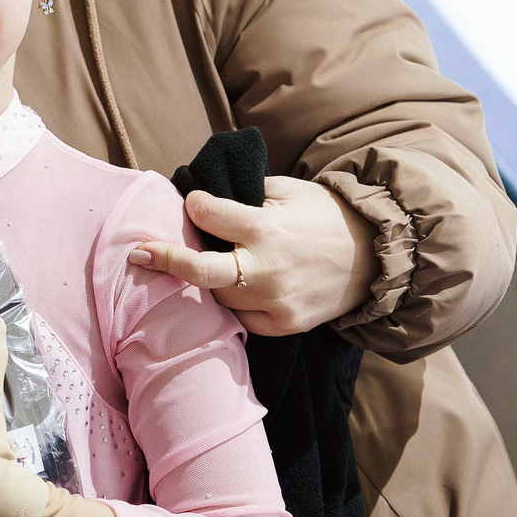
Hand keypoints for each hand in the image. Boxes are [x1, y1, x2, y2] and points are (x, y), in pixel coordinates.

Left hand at [128, 175, 376, 336]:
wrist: (377, 257)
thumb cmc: (326, 216)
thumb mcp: (289, 191)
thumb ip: (247, 194)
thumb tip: (206, 196)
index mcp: (266, 228)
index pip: (209, 215)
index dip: (196, 205)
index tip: (192, 203)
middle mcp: (267, 268)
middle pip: (200, 272)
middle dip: (165, 260)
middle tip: (139, 254)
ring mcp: (275, 301)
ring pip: (219, 297)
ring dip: (209, 281)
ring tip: (206, 266)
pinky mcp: (284, 325)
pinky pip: (243, 319)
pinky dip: (236, 304)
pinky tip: (240, 289)